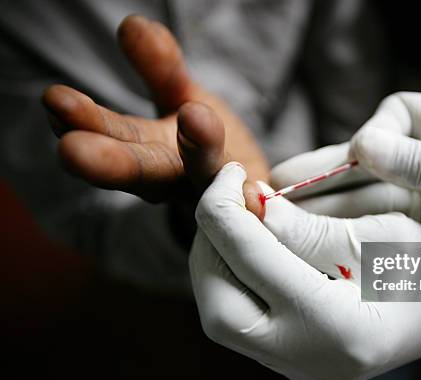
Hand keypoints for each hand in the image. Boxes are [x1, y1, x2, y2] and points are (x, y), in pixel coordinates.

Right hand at [41, 15, 267, 215]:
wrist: (244, 188)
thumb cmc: (202, 148)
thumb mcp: (179, 101)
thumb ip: (160, 69)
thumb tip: (133, 25)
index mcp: (149, 154)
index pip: (114, 136)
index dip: (86, 121)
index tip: (55, 101)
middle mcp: (174, 179)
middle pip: (142, 171)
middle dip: (109, 162)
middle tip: (72, 150)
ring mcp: (215, 190)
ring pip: (203, 175)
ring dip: (198, 153)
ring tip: (195, 117)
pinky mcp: (253, 202)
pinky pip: (253, 200)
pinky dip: (251, 196)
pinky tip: (254, 190)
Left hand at [189, 162, 420, 379]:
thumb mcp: (380, 234)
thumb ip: (308, 226)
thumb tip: (250, 204)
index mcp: (338, 324)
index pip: (252, 259)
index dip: (225, 208)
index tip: (229, 174)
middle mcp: (309, 359)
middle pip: (218, 305)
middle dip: (209, 243)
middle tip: (224, 201)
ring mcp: (299, 369)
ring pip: (220, 319)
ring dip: (214, 263)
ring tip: (234, 223)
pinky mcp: (293, 365)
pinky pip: (239, 324)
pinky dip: (231, 282)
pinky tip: (249, 252)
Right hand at [271, 91, 420, 239]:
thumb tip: (361, 145)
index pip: (393, 119)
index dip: (368, 138)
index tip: (357, 160)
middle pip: (372, 163)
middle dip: (326, 175)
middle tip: (276, 185)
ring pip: (373, 201)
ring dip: (331, 209)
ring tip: (284, 217)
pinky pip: (389, 234)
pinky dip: (357, 238)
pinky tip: (324, 243)